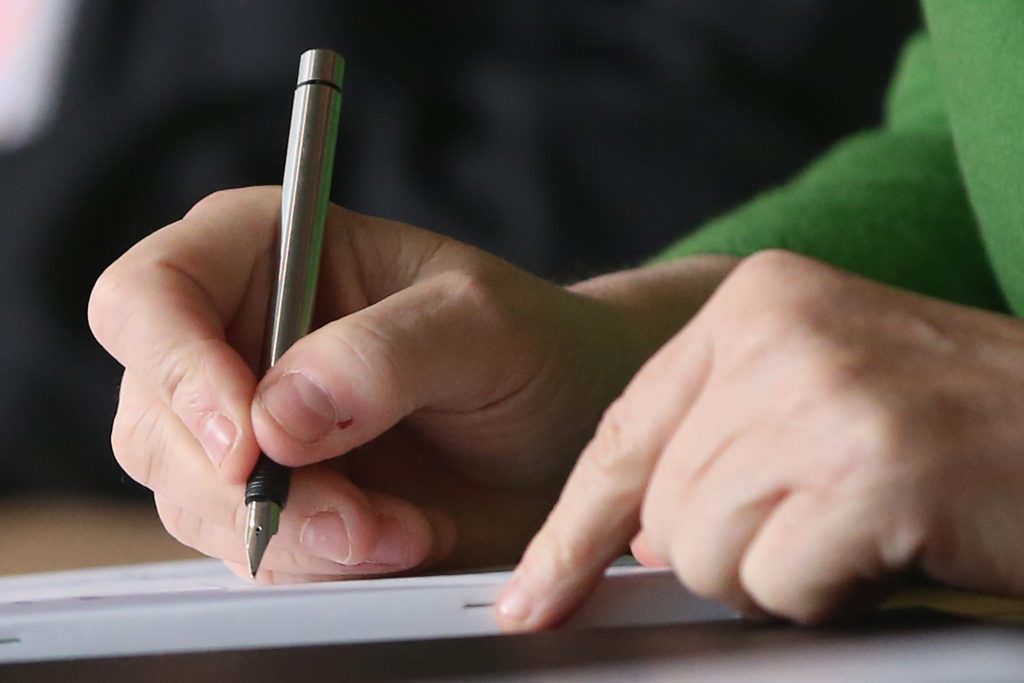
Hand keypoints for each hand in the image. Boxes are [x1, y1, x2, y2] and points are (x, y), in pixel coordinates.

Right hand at [89, 187, 731, 581]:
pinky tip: (397, 539)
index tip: (249, 442)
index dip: (178, 369)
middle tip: (358, 514)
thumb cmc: (532, 346)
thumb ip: (386, 353)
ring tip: (404, 527)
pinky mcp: (273, 498)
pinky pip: (248, 549)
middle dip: (251, 484)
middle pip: (156, 415)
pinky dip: (316, 562)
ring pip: (193, 498)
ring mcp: (247, 425)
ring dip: (296, 534)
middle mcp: (237, 335)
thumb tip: (276, 418)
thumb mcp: (482, 325)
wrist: (568, 428)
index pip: (150, 294)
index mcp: (265, 249)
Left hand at [498, 250, 1023, 628]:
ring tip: (868, 526)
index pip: (625, 430)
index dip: (572, 527)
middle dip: (734, 548)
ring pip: (705, 553)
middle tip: (830, 518)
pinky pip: (776, 584)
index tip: (533, 596)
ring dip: (783, 572)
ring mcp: (824, 393)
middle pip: (662, 508)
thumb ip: (721, 442)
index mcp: (758, 300)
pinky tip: (897, 545)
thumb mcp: (824, 396)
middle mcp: (780, 330)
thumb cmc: (964, 429)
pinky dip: (832, 593)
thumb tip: (634, 533)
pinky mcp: (870, 469)